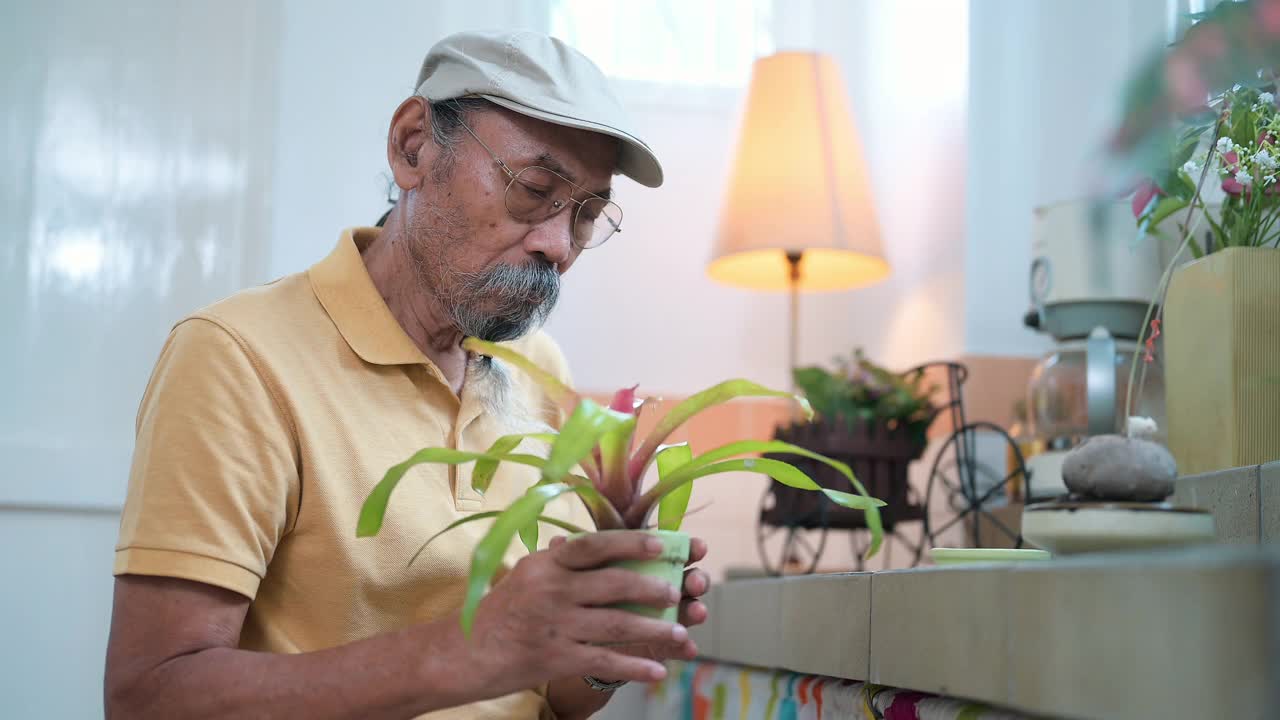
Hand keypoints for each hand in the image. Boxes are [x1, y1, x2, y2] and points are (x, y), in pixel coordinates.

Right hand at [465, 531, 685, 696]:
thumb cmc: (500, 612)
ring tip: (680, 634)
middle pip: (614, 583)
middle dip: (653, 587)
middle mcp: (551, 588)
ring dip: (654, 629)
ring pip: (616, 624)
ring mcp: (554, 624)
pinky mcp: (555, 658)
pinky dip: (634, 666)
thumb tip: (593, 544)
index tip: (662, 545)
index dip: (632, 543)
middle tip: (679, 591)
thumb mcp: (526, 575)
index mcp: (546, 562)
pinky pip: (604, 661)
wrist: (462, 654)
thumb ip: (559, 561)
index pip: (595, 545)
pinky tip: (657, 670)